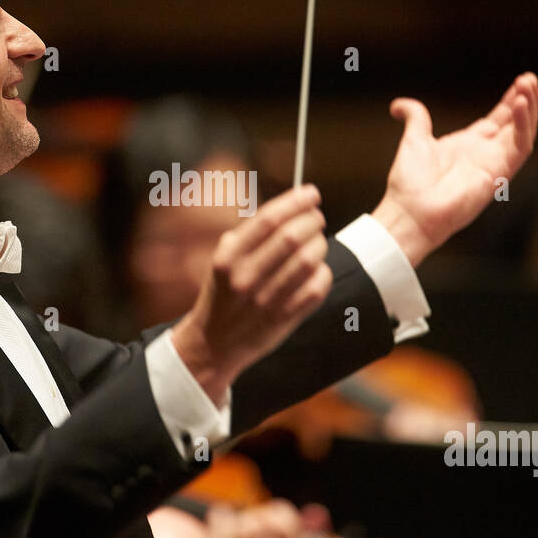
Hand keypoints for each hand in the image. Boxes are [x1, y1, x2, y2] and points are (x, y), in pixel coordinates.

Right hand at [172, 184, 331, 403]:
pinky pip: (317, 287)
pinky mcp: (284, 318)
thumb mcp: (223, 260)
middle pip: (292, 237)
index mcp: (228, 258)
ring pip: (308, 260)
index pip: (268, 219)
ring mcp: (266, 300)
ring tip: (317, 242)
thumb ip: (249, 236)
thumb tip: (290, 208)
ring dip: (320, 244)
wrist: (214, 344)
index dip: (295, 201)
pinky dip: (323, 272)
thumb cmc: (223, 294)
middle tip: (316, 217)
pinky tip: (316, 269)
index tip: (312, 193)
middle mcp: (245, 278)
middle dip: (312, 220)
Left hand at [371, 73, 537, 264]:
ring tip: (529, 85)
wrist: (409, 212)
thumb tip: (398, 105)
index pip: (498, 119)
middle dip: (526, 101)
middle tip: (530, 78)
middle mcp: (485, 154)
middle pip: (515, 124)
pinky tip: (522, 105)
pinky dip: (524, 126)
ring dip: (530, 110)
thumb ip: (415, 118)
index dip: (511, 100)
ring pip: (523, 134)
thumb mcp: (414, 139)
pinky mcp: (498, 175)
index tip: (521, 81)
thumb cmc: (410, 183)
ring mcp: (494, 165)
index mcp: (469, 145)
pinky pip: (520, 148)